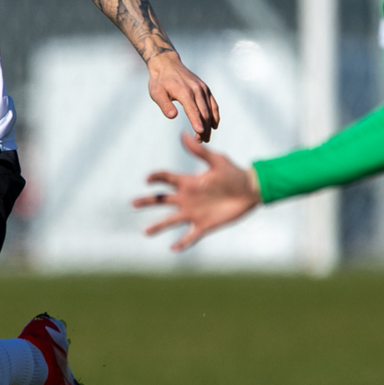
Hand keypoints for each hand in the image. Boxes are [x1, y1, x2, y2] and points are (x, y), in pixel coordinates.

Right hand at [132, 134, 260, 250]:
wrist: (251, 192)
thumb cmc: (234, 174)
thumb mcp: (217, 161)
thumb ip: (200, 152)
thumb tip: (183, 135)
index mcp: (188, 183)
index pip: (166, 179)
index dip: (156, 178)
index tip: (148, 179)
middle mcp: (187, 198)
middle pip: (162, 200)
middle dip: (147, 202)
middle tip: (133, 204)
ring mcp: (194, 213)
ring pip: (171, 220)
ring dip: (158, 226)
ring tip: (145, 231)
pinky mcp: (204, 226)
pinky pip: (190, 236)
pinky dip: (182, 243)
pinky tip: (173, 249)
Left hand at [146, 53, 220, 142]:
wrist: (167, 64)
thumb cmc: (159, 81)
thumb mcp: (156, 93)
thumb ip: (164, 105)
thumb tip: (172, 116)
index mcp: (184, 92)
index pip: (193, 110)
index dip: (196, 123)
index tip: (199, 134)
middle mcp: (197, 90)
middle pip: (204, 113)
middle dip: (203, 129)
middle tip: (200, 142)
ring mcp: (203, 88)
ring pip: (210, 110)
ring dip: (209, 125)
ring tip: (206, 138)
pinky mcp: (205, 88)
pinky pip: (213, 103)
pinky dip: (215, 115)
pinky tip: (214, 126)